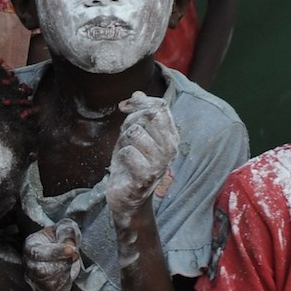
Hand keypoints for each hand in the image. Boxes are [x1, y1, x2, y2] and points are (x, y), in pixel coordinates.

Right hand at [23, 220, 81, 290]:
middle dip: (62, 265)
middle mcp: (28, 265)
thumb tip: (70, 244)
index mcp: (30, 246)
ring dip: (65, 275)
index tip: (72, 249)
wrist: (62, 252)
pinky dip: (66, 285)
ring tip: (70, 264)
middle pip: (40, 271)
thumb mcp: (65, 228)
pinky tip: (67, 274)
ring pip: (48, 285)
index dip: (56, 253)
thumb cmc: (61, 238)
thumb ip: (67, 232)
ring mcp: (34, 280)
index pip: (37, 253)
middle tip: (75, 256)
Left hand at [107, 92, 180, 215]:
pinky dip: (119, 157)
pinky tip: (125, 168)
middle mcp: (170, 148)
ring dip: (123, 141)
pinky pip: (127, 152)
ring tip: (126, 154)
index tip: (124, 106)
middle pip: (149, 115)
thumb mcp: (133, 135)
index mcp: (170, 136)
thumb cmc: (131, 164)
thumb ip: (138, 115)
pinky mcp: (146, 176)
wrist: (127, 197)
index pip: (160, 106)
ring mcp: (160, 163)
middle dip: (130, 121)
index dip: (139, 101)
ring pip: (135, 132)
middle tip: (125, 137)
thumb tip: (137, 93)